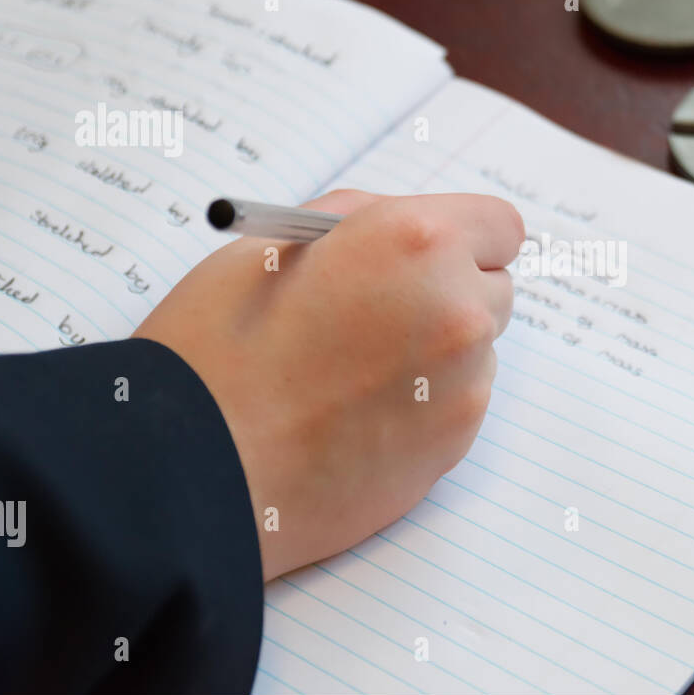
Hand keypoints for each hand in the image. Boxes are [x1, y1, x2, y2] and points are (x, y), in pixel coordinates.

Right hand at [134, 189, 523, 580]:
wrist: (193, 470)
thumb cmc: (215, 349)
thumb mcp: (274, 245)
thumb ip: (361, 224)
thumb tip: (405, 229)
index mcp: (417, 240)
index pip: (500, 227)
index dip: (463, 240)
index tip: (433, 256)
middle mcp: (457, 308)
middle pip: (493, 290)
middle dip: (451, 294)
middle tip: (382, 315)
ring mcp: (463, 383)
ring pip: (477, 353)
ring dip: (438, 354)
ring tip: (353, 373)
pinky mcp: (454, 444)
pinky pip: (458, 405)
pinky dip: (425, 405)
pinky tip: (356, 414)